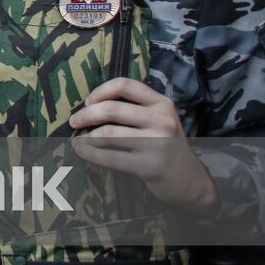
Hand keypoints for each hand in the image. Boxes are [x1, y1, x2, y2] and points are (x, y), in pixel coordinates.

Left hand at [69, 77, 217, 214]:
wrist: (190, 180)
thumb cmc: (165, 145)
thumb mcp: (159, 119)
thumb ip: (135, 108)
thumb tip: (90, 104)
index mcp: (161, 103)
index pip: (124, 85)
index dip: (100, 91)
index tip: (88, 102)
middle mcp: (162, 120)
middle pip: (112, 109)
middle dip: (86, 114)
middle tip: (74, 121)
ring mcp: (158, 143)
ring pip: (109, 134)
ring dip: (86, 137)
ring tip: (77, 140)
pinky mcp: (150, 166)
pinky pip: (111, 158)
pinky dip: (91, 154)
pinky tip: (82, 151)